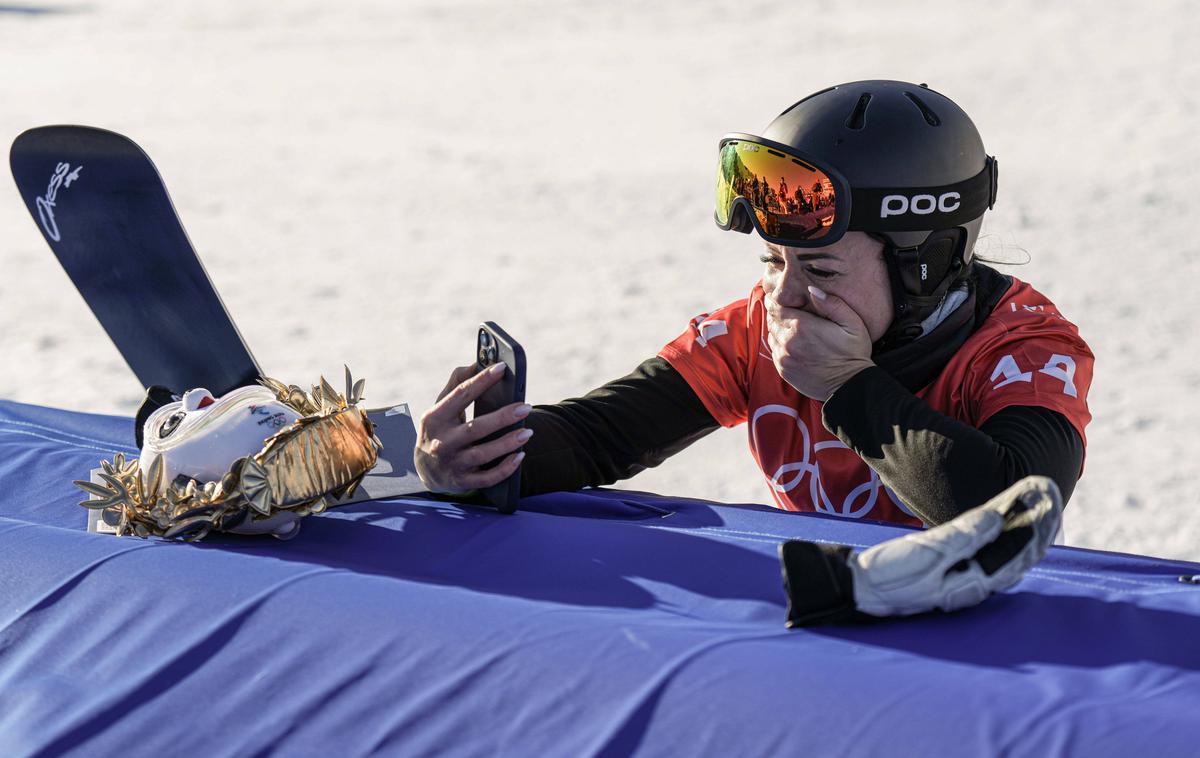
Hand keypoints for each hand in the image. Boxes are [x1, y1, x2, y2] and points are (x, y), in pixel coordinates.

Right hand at [414, 363, 532, 494]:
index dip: (482, 380)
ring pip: (482, 454)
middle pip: (475, 428)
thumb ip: (455, 384)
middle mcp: (441, 442)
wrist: (424, 470)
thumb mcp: (439, 408)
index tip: (502, 368)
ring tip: (528, 432)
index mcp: (435, 418)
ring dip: (507, 443)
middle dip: (502, 417)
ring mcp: (451, 463)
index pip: (461, 395)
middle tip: (525, 407)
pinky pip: (487, 478)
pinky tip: (520, 456)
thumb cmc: (439, 430)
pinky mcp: (461, 482)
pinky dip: (504, 468)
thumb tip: (476, 364)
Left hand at [764, 285, 874, 400]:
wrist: (849, 386)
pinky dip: (780, 345)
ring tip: (792, 327)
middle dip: (778, 314)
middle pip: (772, 320)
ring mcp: (784, 357)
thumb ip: (831, 304)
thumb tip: (811, 289)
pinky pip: (774, 351)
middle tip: (789, 311)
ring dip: (778, 329)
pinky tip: (793, 344)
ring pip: (772, 335)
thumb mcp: (851, 323)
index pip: (777, 307)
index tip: (783, 299)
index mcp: (803, 326)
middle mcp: (789, 341)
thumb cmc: (853, 353)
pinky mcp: (784, 370)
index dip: (778, 301)